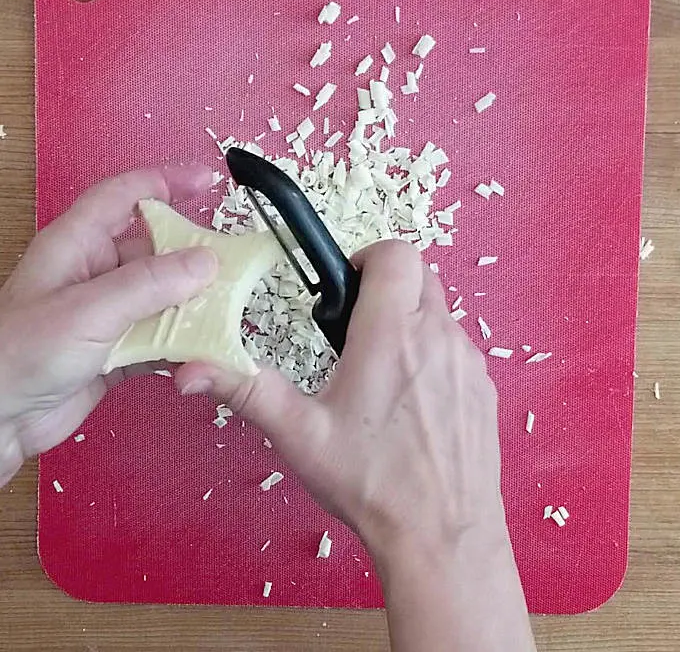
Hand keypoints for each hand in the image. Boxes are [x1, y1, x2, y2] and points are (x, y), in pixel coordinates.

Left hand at [0, 164, 217, 487]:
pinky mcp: (114, 351)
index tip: (208, 181)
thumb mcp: (88, 310)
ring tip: (227, 312)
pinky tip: (202, 352)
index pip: (125, 195)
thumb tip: (205, 261)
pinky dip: (181, 345)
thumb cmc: (19, 353)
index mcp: (77, 244)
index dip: (166, 180)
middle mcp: (93, 273)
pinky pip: (159, 338)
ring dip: (192, 306)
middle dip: (194, 256)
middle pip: (154, 250)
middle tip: (233, 264)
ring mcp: (105, 314)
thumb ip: (149, 284)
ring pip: (162, 297)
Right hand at [176, 240, 535, 650]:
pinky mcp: (485, 388)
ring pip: (441, 313)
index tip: (347, 292)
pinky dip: (435, 356)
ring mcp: (468, 361)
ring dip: (412, 323)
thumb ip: (245, 390)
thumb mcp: (298, 434)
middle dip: (388, 288)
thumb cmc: (370, 482)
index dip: (368, 260)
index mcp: (390, 333)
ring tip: (383, 375)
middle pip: (420, 276)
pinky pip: (459, 349)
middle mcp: (437, 335)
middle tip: (358, 331)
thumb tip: (188, 371)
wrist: (443, 536)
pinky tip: (414, 403)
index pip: (395, 254)